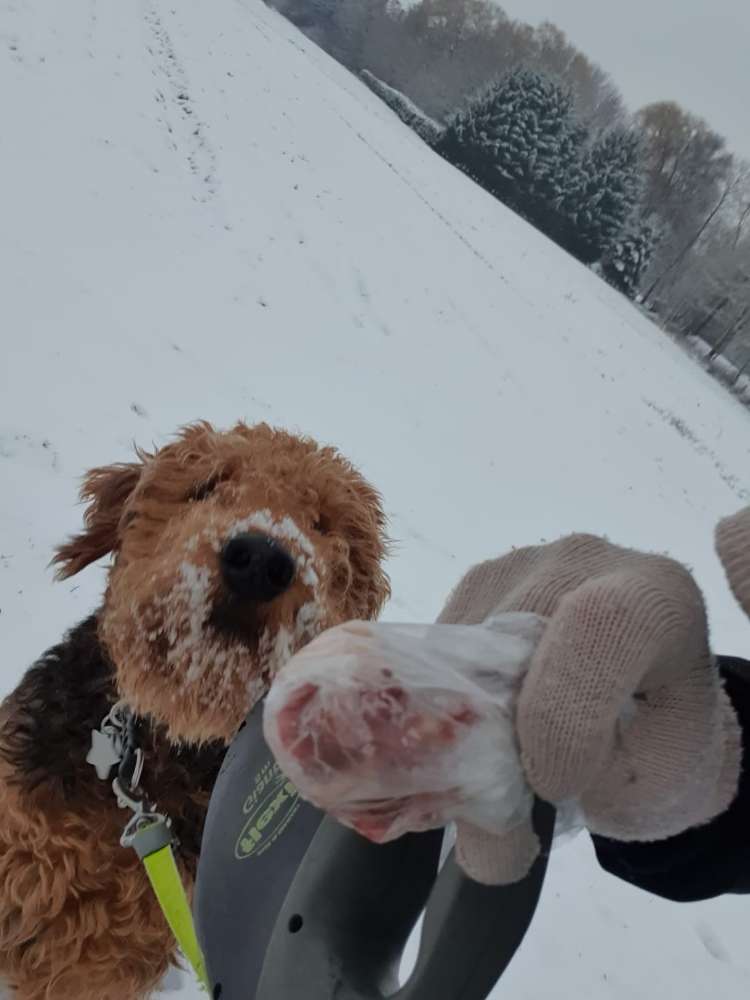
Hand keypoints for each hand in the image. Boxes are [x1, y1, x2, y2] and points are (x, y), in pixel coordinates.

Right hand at [442, 525, 745, 884]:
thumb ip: (573, 797)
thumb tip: (483, 841)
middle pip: (509, 636)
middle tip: (495, 806)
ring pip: (459, 644)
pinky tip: (473, 732)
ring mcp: (519, 564)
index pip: (596, 627)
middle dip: (492, 730)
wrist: (646, 701)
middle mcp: (583, 560)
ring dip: (460, 719)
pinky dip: (441, 701)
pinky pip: (435, 646)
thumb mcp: (648, 782)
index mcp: (655, 595)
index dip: (562, 716)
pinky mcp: (473, 584)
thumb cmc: (659, 740)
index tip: (553, 785)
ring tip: (490, 771)